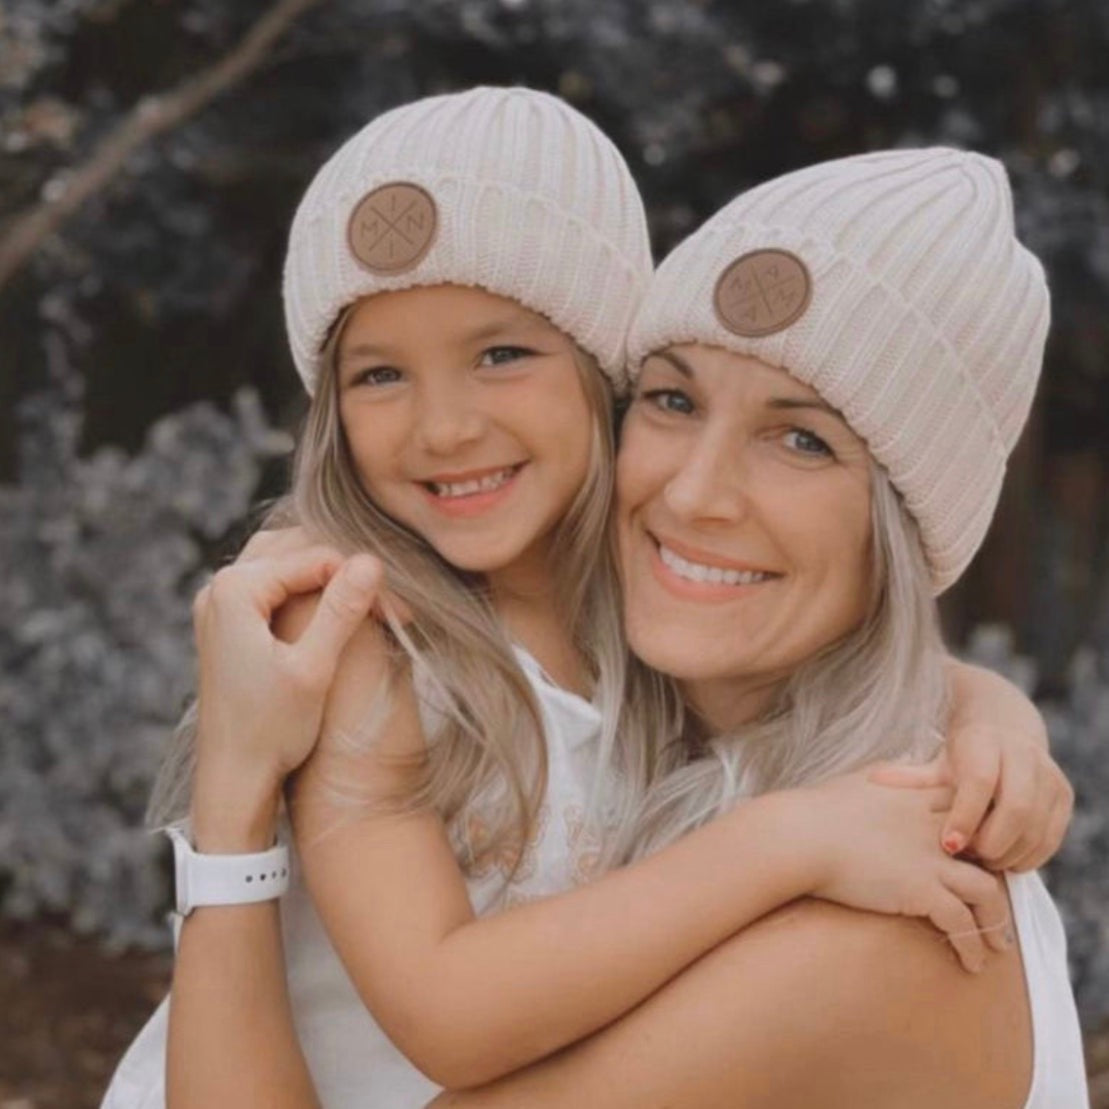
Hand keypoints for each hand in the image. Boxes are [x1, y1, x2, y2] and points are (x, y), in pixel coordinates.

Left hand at [192, 547, 383, 795]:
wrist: (233, 780)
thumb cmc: (270, 731)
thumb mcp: (313, 669)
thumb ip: (341, 610)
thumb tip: (372, 561)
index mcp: (235, 590)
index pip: (315, 556)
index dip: (363, 580)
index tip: (401, 613)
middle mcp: (218, 588)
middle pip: (296, 549)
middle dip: (345, 570)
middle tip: (390, 606)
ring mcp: (218, 605)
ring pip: (284, 563)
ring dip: (326, 577)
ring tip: (367, 606)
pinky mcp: (225, 623)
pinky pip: (271, 585)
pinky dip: (305, 591)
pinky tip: (335, 614)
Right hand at [802, 771, 1011, 972]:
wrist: (800, 835)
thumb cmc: (818, 809)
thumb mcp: (861, 778)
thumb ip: (887, 775)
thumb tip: (888, 773)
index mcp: (922, 798)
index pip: (972, 814)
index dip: (984, 838)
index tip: (983, 860)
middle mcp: (936, 828)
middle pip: (991, 854)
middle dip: (1001, 881)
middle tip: (999, 905)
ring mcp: (932, 860)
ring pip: (988, 892)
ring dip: (996, 922)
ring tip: (997, 944)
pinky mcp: (922, 891)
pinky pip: (962, 923)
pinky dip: (971, 945)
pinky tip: (970, 962)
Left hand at [868, 731, 1073, 870]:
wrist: (1004, 731)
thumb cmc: (962, 755)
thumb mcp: (936, 763)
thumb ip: (910, 777)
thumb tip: (872, 780)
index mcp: (985, 743)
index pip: (979, 783)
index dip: (965, 817)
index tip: (949, 846)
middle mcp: (1023, 755)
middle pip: (1016, 808)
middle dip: (991, 841)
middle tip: (968, 857)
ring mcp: (1049, 775)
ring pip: (1036, 827)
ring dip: (1010, 853)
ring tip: (982, 860)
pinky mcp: (1064, 796)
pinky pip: (1052, 837)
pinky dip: (1029, 856)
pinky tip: (1005, 860)